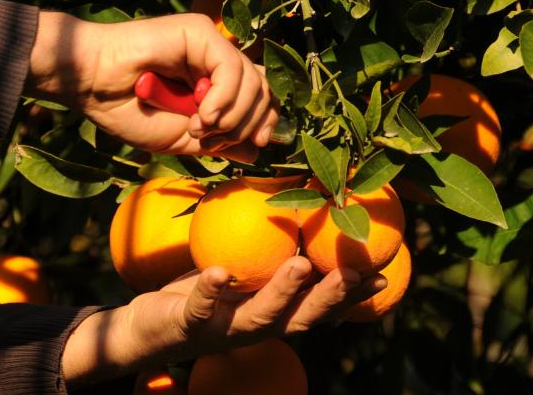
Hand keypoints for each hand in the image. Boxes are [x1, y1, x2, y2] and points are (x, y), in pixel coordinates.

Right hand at [26, 11, 277, 161]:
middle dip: (246, 124)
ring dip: (231, 116)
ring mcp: (209, 44)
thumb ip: (221, 141)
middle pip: (263, 89)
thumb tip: (258, 148)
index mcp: (214, 84)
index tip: (255, 144)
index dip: (265, 121)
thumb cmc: (128, 112)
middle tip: (211, 139)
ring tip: (199, 127)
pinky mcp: (199, 32)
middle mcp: (216, 60)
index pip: (260, 97)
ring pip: (252, 80)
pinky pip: (231, 68)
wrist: (92, 87)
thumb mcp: (182, 138)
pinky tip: (202, 114)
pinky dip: (222, 98)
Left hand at [61, 256, 386, 386]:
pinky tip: (219, 272)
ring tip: (300, 265)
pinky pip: (200, 309)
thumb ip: (271, 250)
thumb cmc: (205, 290)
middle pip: (302, 317)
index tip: (381, 273)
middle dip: (330, 297)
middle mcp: (256, 327)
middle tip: (355, 272)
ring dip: (283, 293)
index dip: (351, 294)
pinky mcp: (189, 326)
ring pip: (261, 317)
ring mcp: (223, 329)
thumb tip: (299, 204)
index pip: (320, 306)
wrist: (151, 326)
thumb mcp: (243, 269)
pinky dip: (209, 293)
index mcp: (274, 313)